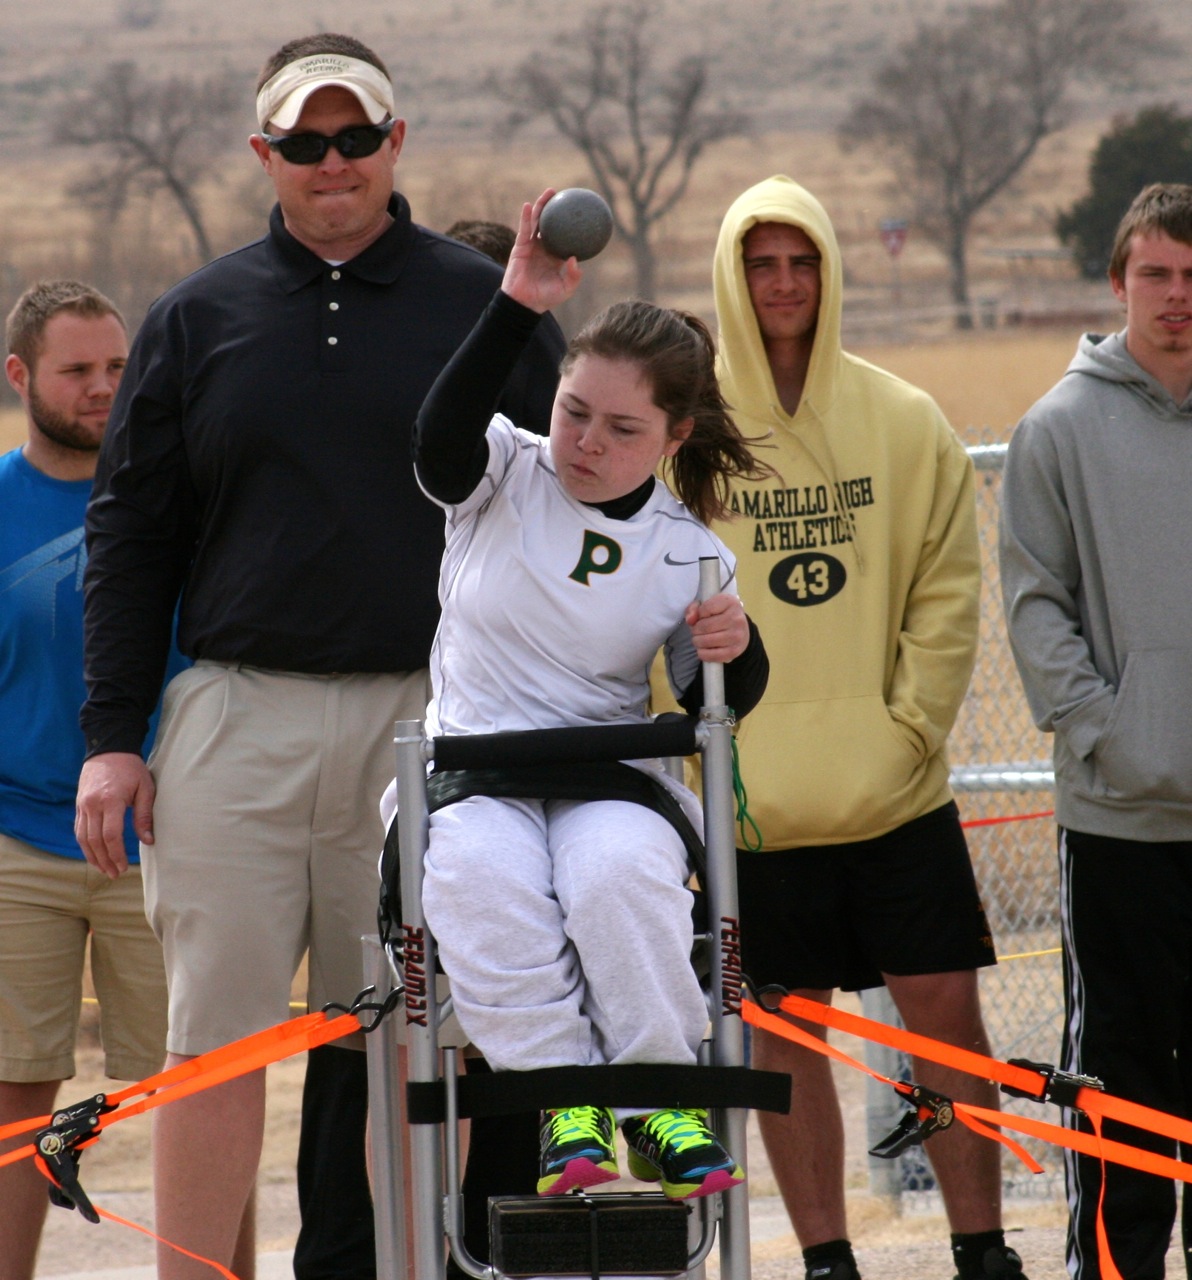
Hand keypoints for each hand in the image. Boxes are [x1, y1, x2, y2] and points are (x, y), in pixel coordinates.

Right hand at [75, 752, 155, 877]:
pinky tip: (93, 855)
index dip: (117, 854)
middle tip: (115, 874)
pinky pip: (78, 829)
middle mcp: (93, 804)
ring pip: (83, 838)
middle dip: (105, 860)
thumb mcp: (145, 788)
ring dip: (92, 857)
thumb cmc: (131, 769)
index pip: (111, 835)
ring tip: (104, 870)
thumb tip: (149, 841)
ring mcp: (83, 805)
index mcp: (111, 800)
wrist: (108, 749)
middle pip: (95, 841)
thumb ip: (144, 815)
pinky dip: (85, 845)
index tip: (124, 867)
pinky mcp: (79, 805)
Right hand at [500, 189, 583, 313]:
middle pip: (551, 223)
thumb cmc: (546, 298)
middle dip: (557, 208)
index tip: (579, 211)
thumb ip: (573, 276)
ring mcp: (532, 246)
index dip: (570, 224)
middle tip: (566, 195)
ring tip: (549, 192)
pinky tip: (527, 205)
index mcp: (556, 255)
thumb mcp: (565, 289)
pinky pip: (524, 229)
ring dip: (541, 206)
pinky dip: (525, 217)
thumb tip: (575, 258)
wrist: (525, 303)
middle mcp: (544, 247)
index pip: (565, 235)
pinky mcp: (520, 246)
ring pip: (537, 222)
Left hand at [685, 593, 749, 663]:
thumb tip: (690, 620)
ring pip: (705, 641)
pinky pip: (709, 655)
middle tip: (698, 631)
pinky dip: (702, 653)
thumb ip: (694, 609)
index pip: (705, 608)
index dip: (699, 614)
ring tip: (700, 639)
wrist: (741, 632)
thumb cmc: (720, 616)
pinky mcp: (733, 651)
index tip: (703, 616)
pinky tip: (704, 648)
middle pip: (704, 626)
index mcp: (730, 602)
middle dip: (695, 630)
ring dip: (697, 641)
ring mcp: (736, 636)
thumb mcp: (709, 605)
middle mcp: (736, 619)